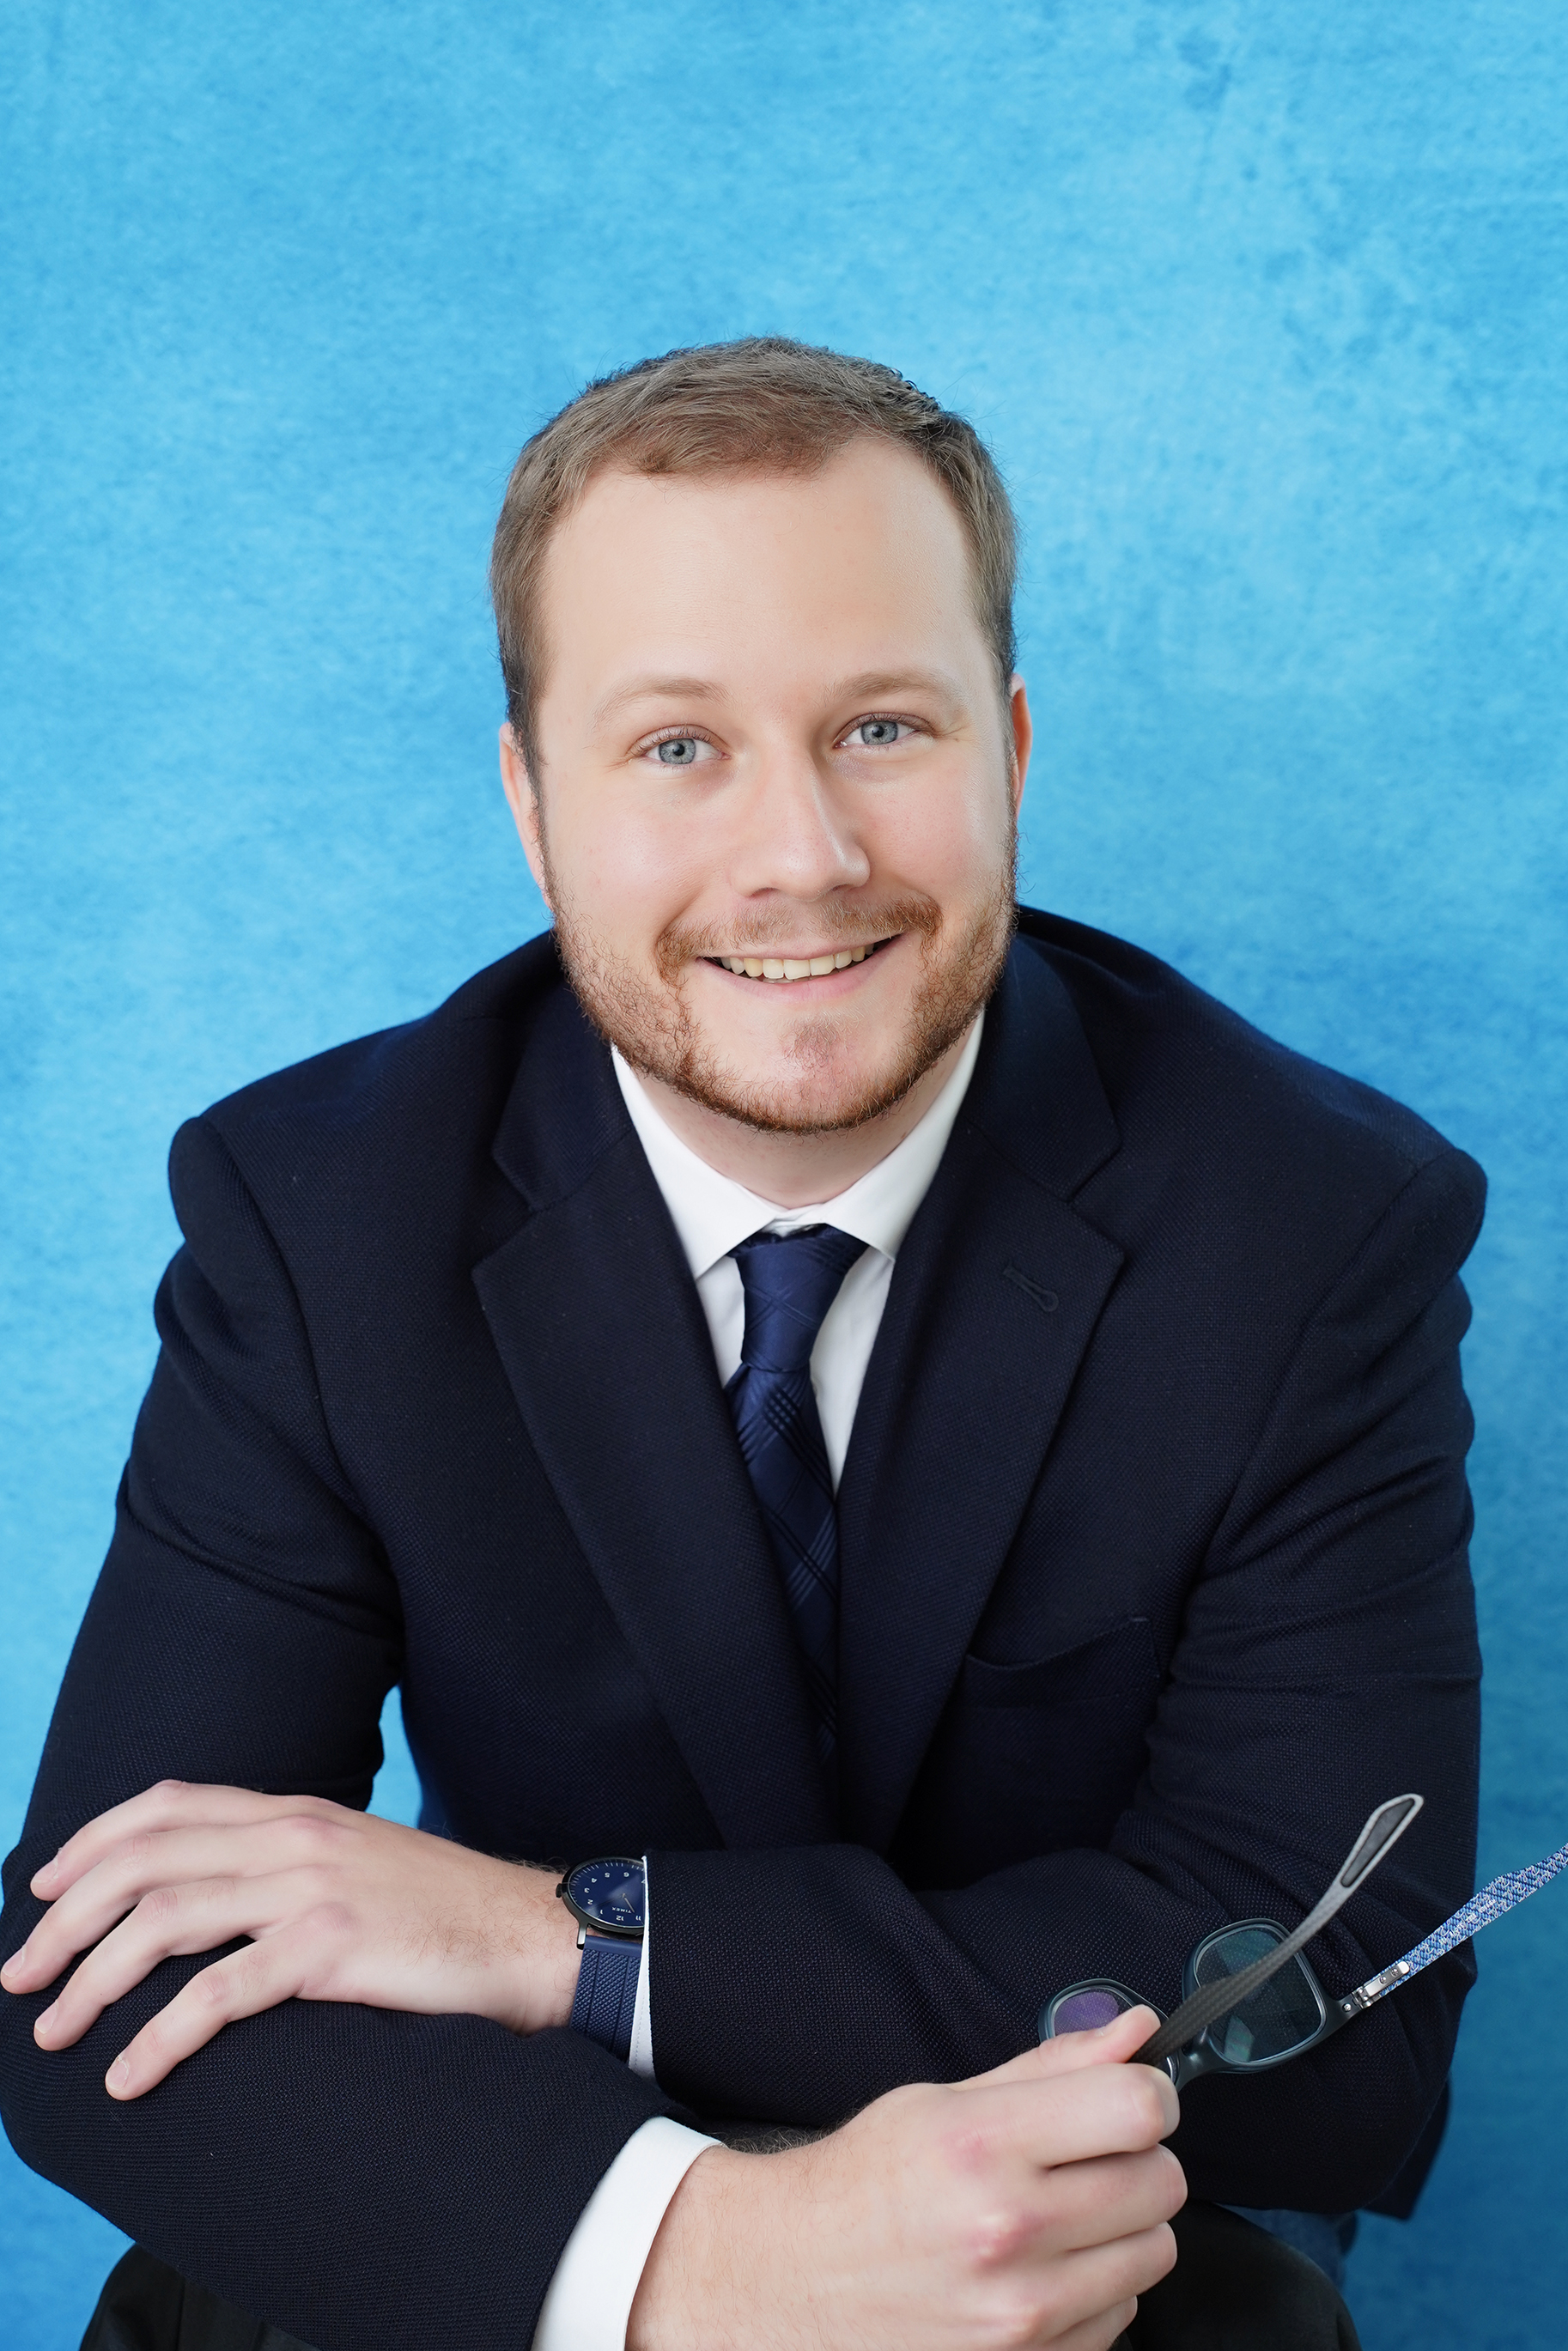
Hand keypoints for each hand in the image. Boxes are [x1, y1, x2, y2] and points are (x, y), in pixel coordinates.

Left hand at [0, 1781, 582, 2098]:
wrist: (529, 1937)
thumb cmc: (442, 1917)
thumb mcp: (356, 1864)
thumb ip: (286, 1865)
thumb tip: (208, 1899)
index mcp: (297, 1811)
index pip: (168, 1805)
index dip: (90, 1842)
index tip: (40, 1887)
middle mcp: (295, 1836)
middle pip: (144, 1861)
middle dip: (65, 1919)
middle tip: (21, 1975)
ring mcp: (313, 1887)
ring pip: (164, 1920)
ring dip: (91, 1980)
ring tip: (53, 2030)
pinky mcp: (333, 1948)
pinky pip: (218, 1993)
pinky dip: (158, 2037)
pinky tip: (128, 2075)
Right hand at [629, 2006, 1181, 2350]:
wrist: (798, 2281)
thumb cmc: (868, 2184)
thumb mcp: (945, 2100)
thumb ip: (1053, 2066)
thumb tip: (1136, 2032)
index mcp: (983, 2144)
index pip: (1138, 2108)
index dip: (1150, 2093)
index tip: (1129, 2098)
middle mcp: (1008, 2229)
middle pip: (1162, 2182)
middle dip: (1137, 2160)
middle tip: (1086, 2157)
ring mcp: (1023, 2311)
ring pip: (1155, 2252)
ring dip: (1123, 2228)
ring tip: (1060, 2214)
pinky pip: (1124, 2316)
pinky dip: (1098, 2289)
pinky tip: (1043, 2267)